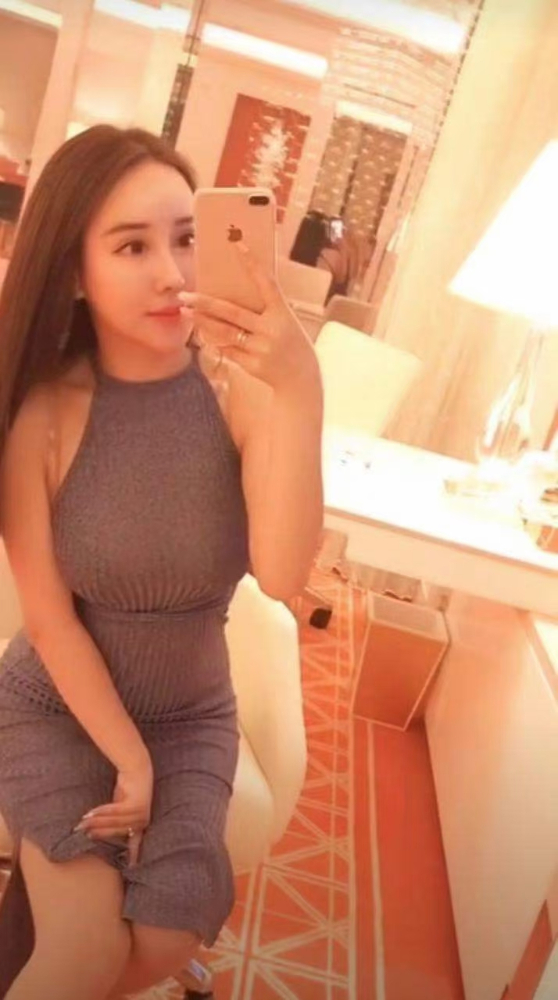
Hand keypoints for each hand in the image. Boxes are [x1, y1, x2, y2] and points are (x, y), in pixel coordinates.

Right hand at [74, 760, 153, 864]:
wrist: (137, 769)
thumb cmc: (128, 788)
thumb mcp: (121, 807)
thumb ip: (114, 821)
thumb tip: (95, 831)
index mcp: (141, 824)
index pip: (136, 843)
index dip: (133, 855)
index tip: (131, 868)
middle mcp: (142, 820)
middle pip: (117, 832)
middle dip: (99, 833)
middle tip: (83, 834)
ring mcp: (140, 812)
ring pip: (114, 822)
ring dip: (97, 823)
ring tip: (82, 824)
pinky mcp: (135, 803)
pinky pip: (114, 811)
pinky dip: (101, 812)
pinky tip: (89, 814)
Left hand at [180, 243, 319, 392]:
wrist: (302, 380)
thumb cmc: (292, 344)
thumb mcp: (286, 322)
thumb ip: (265, 309)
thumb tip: (234, 293)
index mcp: (282, 313)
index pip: (266, 283)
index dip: (252, 264)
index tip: (238, 244)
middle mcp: (271, 329)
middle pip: (232, 312)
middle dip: (206, 303)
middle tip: (185, 295)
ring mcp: (260, 348)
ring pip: (224, 332)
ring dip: (202, 321)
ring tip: (186, 312)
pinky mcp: (252, 364)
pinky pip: (228, 350)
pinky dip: (215, 341)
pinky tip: (202, 333)